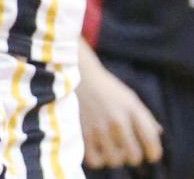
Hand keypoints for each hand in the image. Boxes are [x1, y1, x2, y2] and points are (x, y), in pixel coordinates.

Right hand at [78, 53, 162, 168]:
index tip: (147, 153)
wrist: (75, 73)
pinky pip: (95, 160)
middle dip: (131, 156)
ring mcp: (99, 126)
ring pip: (115, 160)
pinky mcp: (82, 131)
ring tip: (109, 148)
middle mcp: (118, 119)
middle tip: (125, 149)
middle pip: (134, 156)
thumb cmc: (105, 87)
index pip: (152, 143)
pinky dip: (97, 159)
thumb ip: (144, 116)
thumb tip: (158, 134)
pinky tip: (95, 149)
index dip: (152, 153)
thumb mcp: (128, 97)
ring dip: (113, 158)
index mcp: (132, 110)